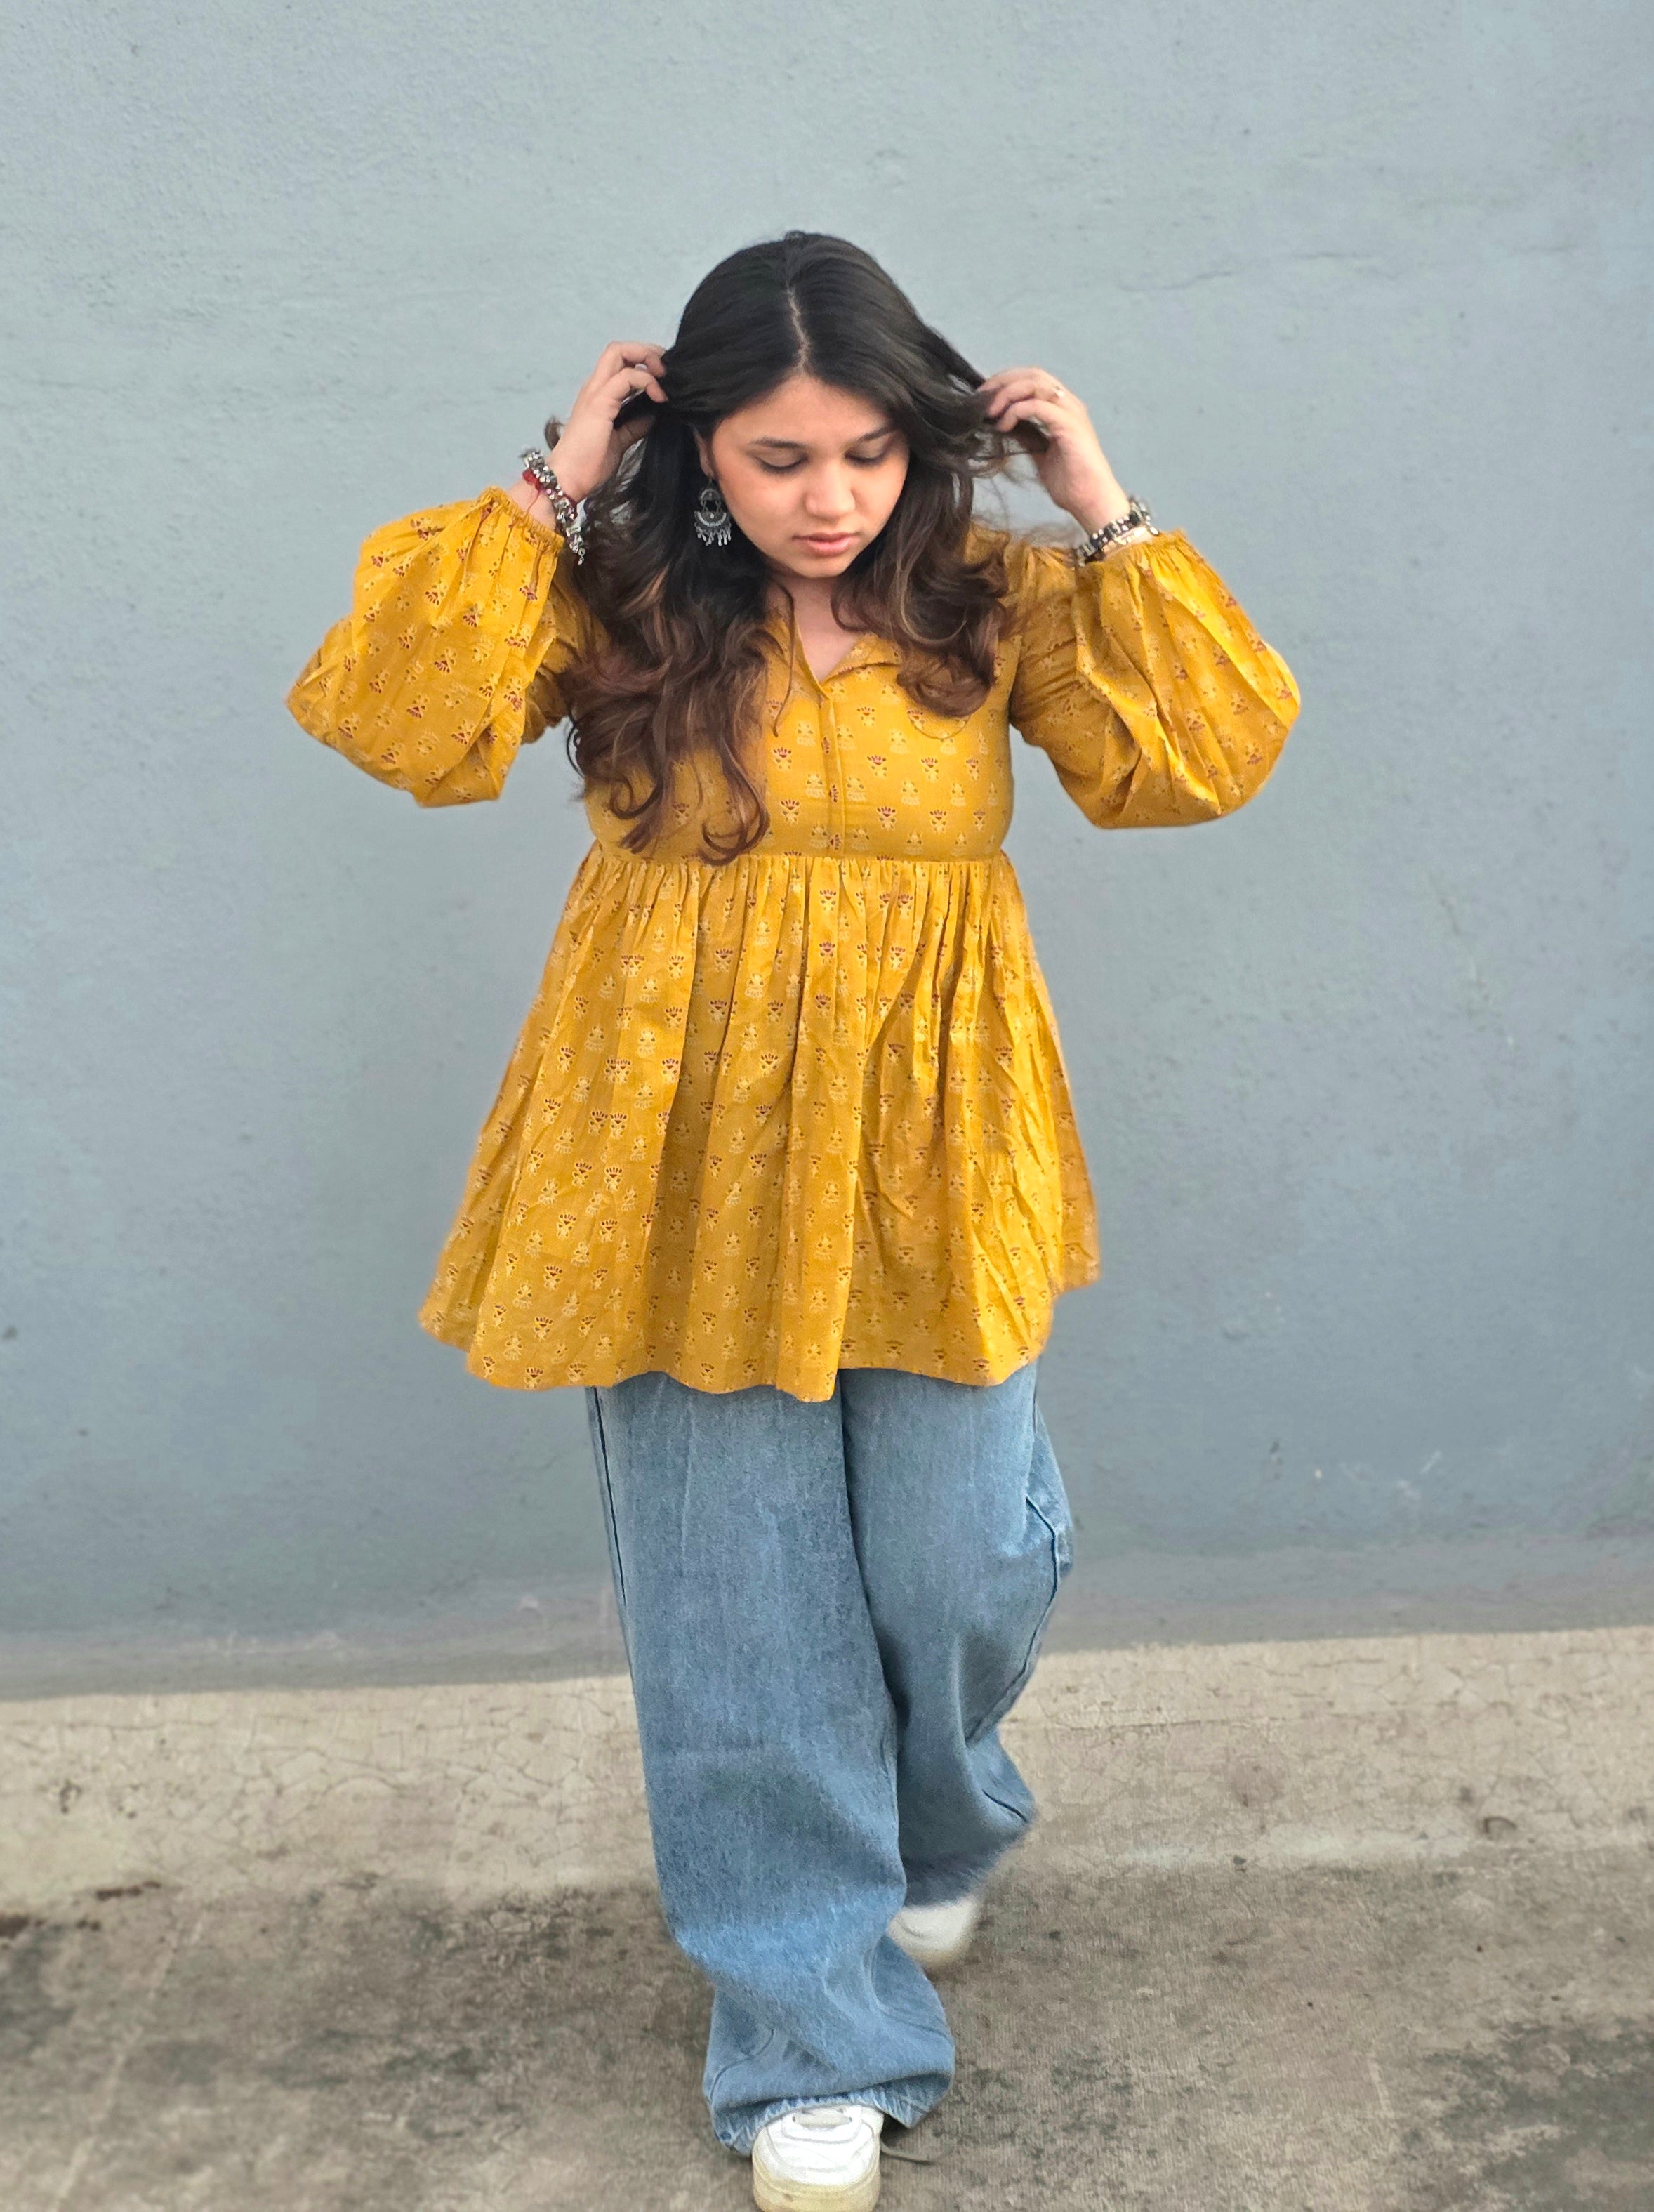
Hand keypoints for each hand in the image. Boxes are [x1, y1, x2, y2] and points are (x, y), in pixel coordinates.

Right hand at [544, 340, 668, 502]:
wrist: (569, 478)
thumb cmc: (588, 464)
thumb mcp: (619, 441)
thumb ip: (634, 426)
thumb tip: (652, 415)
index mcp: (598, 394)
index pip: (619, 361)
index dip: (643, 361)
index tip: (663, 378)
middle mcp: (595, 386)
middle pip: (619, 348)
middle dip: (647, 351)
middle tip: (667, 370)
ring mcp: (595, 391)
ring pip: (619, 352)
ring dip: (648, 359)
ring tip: (666, 379)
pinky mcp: (600, 402)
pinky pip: (627, 377)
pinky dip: (647, 382)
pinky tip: (659, 397)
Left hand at [979, 367, 1133, 534]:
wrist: (1092, 502)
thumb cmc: (1071, 483)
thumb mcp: (1040, 454)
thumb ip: (1027, 435)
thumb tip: (1005, 425)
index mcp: (1062, 409)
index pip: (1032, 380)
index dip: (1006, 382)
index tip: (984, 398)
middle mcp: (1068, 404)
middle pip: (1032, 374)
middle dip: (1002, 381)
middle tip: (980, 398)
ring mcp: (1070, 412)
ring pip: (1034, 384)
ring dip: (1007, 393)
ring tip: (989, 411)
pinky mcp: (1069, 425)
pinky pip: (1037, 406)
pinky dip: (1016, 411)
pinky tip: (1004, 425)